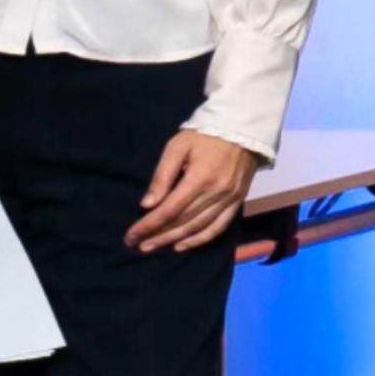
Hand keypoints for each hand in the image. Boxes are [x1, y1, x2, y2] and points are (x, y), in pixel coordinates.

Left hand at [126, 128, 261, 253]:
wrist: (243, 128)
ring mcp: (229, 199)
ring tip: (154, 247)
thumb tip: (147, 205)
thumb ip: (162, 176)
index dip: (148, 225)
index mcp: (200, 178)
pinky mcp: (238, 201)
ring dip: (174, 240)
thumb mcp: (177, 147)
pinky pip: (219, 226)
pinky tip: (183, 245)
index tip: (131, 236)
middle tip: (138, 245)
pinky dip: (200, 239)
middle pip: (182, 222)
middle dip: (157, 235)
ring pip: (199, 227)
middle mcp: (216, 193)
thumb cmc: (204, 135)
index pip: (169, 210)